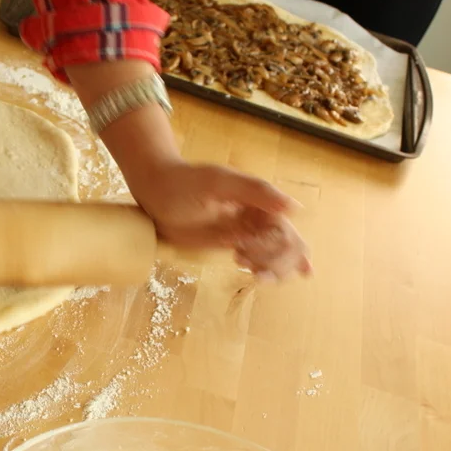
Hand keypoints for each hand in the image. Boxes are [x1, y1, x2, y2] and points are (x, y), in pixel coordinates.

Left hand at [130, 161, 311, 280]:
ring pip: (276, 257)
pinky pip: (258, 260)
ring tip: (245, 264)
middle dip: (278, 262)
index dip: (277, 247)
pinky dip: (263, 269)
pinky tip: (250, 269)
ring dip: (272, 269)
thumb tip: (296, 208)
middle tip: (248, 263)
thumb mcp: (219, 182)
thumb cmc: (185, 181)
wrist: (155, 190)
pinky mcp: (230, 243)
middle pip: (288, 247)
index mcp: (261, 201)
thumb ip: (255, 192)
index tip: (246, 248)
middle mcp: (258, 216)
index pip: (286, 231)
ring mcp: (245, 231)